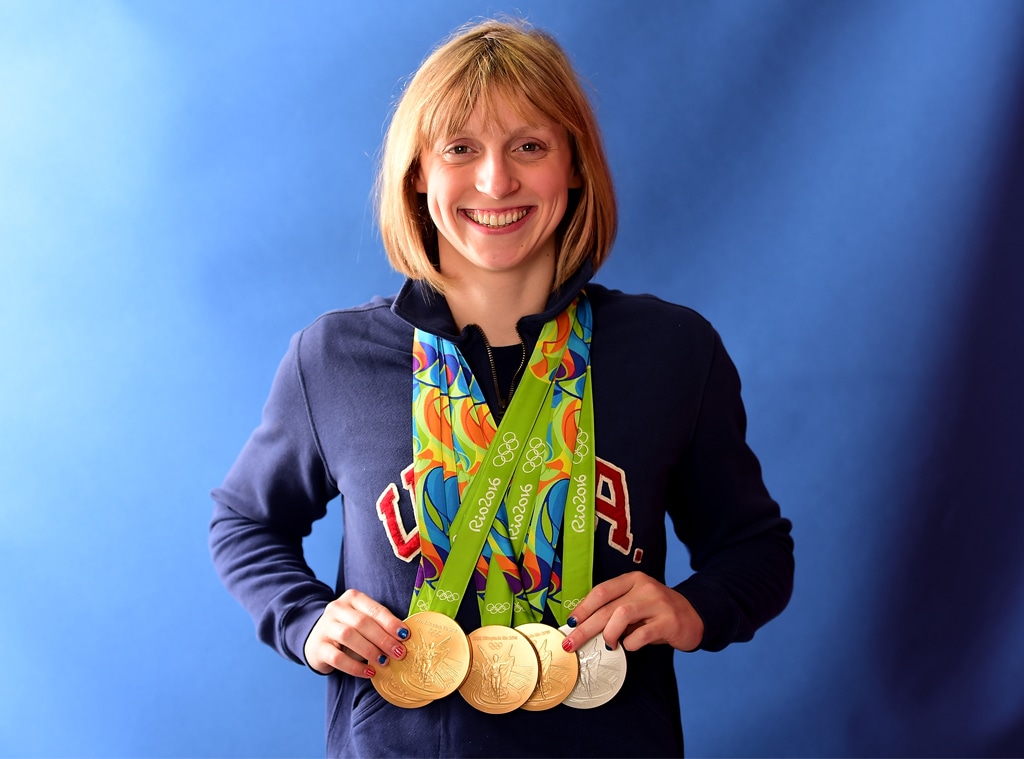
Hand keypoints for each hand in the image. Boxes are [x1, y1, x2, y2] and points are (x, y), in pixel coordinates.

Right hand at [303, 589, 409, 676]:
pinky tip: (368, 673)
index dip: (390, 622)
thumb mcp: (362, 621)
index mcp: (352, 598)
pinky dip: (355, 667)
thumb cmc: (348, 630)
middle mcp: (337, 609)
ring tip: (384, 662)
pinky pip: (337, 658)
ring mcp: (325, 627)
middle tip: (398, 652)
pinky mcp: (318, 647)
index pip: (374, 609)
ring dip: (370, 650)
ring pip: (348, 636)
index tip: (405, 635)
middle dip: (383, 638)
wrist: (316, 640)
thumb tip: (403, 639)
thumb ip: (379, 626)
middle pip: (362, 622)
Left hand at [561, 572, 704, 653]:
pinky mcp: (668, 621)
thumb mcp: (636, 603)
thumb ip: (615, 610)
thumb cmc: (657, 613)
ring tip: (609, 645)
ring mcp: (657, 603)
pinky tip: (630, 645)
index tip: (571, 623)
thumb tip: (584, 627)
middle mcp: (644, 587)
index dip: (583, 608)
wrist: (694, 616)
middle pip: (607, 606)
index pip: (601, 591)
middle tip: (572, 643)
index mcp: (632, 580)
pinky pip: (642, 634)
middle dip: (586, 627)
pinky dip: (631, 643)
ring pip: (622, 615)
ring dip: (609, 634)